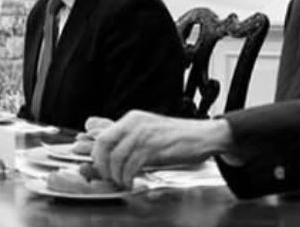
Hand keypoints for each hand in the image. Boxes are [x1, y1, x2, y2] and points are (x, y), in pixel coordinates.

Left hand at [91, 110, 233, 186]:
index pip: (103, 135)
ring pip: (116, 157)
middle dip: (102, 164)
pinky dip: (128, 176)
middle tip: (108, 176)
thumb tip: (113, 155)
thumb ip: (132, 140)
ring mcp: (143, 134)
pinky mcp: (153, 147)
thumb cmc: (178, 137)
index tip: (101, 166)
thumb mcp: (149, 132)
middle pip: (104, 144)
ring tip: (122, 181)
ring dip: (116, 174)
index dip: (97, 154)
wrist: (203, 135)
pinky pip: (132, 165)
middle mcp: (134, 124)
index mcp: (131, 119)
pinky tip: (131, 181)